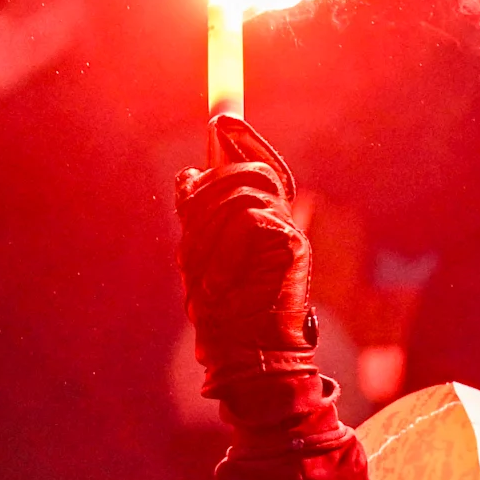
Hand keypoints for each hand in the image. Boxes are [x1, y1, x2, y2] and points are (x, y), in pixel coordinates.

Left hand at [176, 113, 314, 382]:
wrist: (248, 358)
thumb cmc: (225, 317)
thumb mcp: (201, 259)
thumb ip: (199, 218)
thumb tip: (188, 174)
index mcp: (261, 219)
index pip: (256, 164)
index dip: (242, 139)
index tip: (221, 121)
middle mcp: (279, 219)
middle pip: (240, 171)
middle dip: (204, 200)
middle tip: (192, 249)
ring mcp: (288, 230)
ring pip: (238, 193)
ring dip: (207, 235)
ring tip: (205, 279)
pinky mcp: (291, 244)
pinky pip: (247, 221)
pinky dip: (224, 254)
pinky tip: (222, 284)